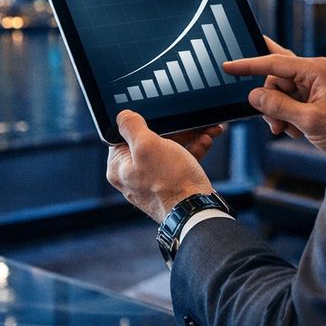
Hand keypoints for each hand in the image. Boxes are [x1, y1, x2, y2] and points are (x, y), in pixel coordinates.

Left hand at [106, 111, 221, 223]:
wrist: (196, 210)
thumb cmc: (170, 182)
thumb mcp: (148, 146)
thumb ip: (132, 127)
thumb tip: (122, 116)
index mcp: (120, 167)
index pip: (124, 135)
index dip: (143, 121)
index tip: (161, 115)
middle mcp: (133, 175)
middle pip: (150, 141)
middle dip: (175, 128)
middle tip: (189, 120)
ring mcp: (153, 181)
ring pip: (168, 150)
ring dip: (188, 137)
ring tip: (206, 130)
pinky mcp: (171, 185)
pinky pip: (179, 161)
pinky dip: (192, 151)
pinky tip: (205, 142)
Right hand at [223, 36, 325, 155]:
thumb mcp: (309, 120)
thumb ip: (278, 106)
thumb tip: (254, 96)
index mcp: (317, 69)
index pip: (275, 62)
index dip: (249, 65)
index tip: (228, 67)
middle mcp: (316, 72)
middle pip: (277, 79)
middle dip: (271, 101)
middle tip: (274, 123)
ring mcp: (316, 85)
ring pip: (281, 93)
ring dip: (278, 113)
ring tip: (288, 130)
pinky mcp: (316, 98)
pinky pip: (290, 102)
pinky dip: (288, 117)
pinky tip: (297, 130)